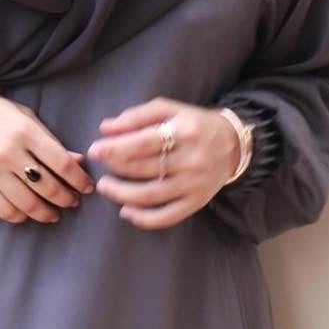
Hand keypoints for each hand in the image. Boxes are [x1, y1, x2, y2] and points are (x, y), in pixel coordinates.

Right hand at [0, 81, 94, 224]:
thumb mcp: (22, 115)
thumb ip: (49, 139)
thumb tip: (76, 161)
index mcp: (25, 131)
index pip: (62, 163)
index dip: (79, 180)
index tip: (86, 187)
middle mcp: (9, 153)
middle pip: (48, 187)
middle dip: (66, 198)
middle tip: (73, 201)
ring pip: (28, 203)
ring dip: (47, 212)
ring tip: (55, 213)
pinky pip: (3, 210)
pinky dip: (20, 216)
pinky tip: (28, 213)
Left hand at [85, 97, 241, 229]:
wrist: (233, 145)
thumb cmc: (194, 124)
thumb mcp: (170, 109)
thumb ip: (137, 116)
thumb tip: (105, 128)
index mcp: (184, 131)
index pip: (143, 143)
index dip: (115, 148)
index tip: (95, 150)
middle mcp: (191, 159)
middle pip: (143, 168)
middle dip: (114, 167)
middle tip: (98, 165)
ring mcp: (194, 184)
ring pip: (150, 195)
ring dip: (121, 194)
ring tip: (105, 186)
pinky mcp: (196, 202)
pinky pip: (166, 216)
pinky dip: (143, 218)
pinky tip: (126, 211)